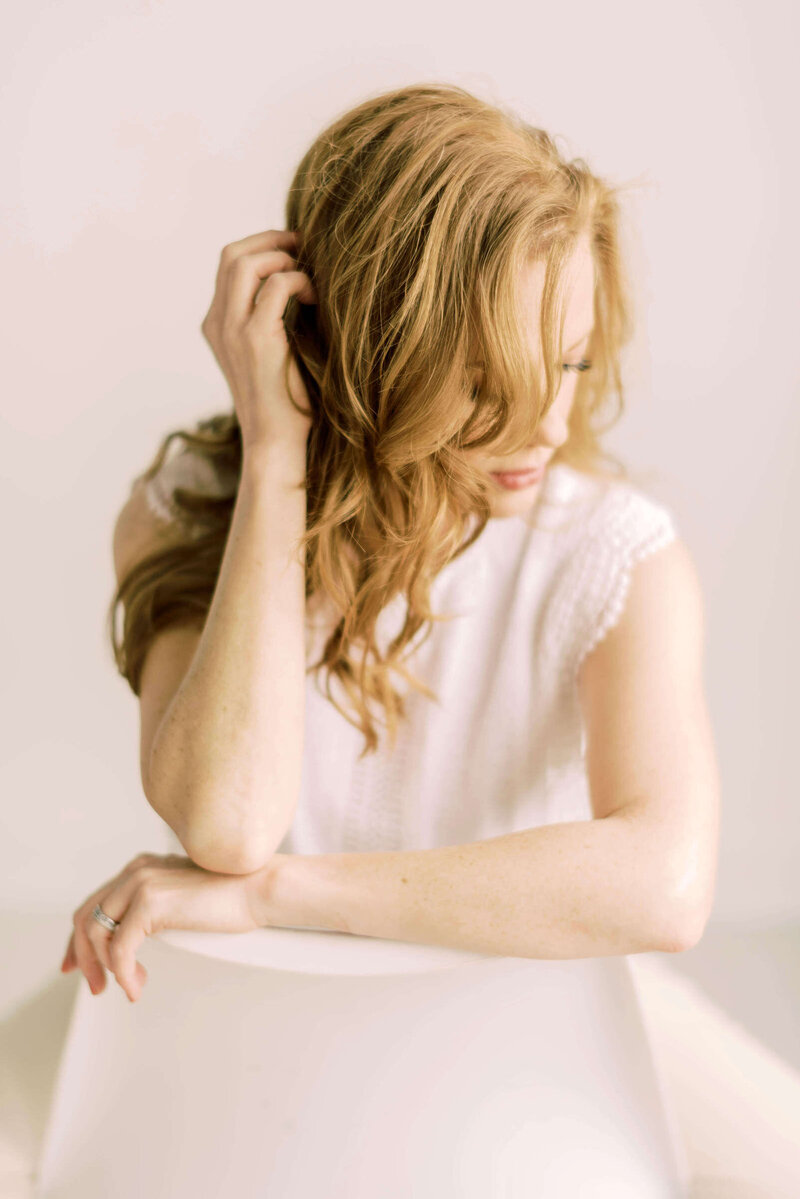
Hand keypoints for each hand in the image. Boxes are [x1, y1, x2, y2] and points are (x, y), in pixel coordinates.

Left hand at [59, 852, 264, 1002]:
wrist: (258, 889)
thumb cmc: (232, 898)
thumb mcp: (181, 901)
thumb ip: (156, 909)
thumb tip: (137, 939)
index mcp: (141, 868)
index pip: (94, 904)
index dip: (79, 939)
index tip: (74, 965)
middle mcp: (135, 871)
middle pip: (86, 917)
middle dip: (84, 957)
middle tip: (95, 987)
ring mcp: (141, 883)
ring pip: (96, 933)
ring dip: (104, 968)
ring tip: (125, 987)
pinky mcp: (150, 902)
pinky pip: (120, 947)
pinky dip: (123, 972)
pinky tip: (136, 986)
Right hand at [200, 228, 317, 455]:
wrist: (275, 443)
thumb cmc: (283, 404)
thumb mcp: (270, 354)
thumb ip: (271, 319)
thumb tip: (299, 283)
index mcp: (217, 325)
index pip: (228, 264)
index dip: (261, 247)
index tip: (293, 250)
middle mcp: (218, 324)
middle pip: (232, 254)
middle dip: (271, 240)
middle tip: (303, 247)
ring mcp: (233, 331)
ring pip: (246, 263)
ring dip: (282, 257)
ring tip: (308, 274)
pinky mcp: (257, 340)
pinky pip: (276, 285)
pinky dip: (299, 280)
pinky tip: (315, 298)